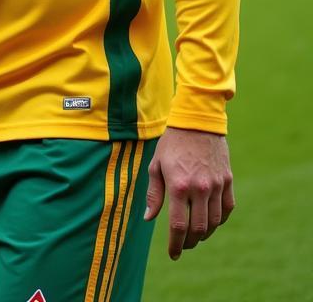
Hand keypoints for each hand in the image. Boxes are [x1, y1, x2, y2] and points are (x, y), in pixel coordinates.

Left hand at [145, 127, 234, 258]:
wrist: (196, 122)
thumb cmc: (171, 143)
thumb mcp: (156, 165)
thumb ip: (154, 194)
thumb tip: (149, 218)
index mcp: (178, 186)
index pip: (179, 226)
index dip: (176, 244)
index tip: (173, 254)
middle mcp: (200, 189)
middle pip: (198, 228)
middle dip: (190, 242)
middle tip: (183, 246)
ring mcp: (217, 186)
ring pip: (214, 222)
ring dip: (204, 233)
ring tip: (195, 235)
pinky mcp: (228, 181)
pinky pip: (227, 209)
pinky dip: (219, 220)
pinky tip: (210, 221)